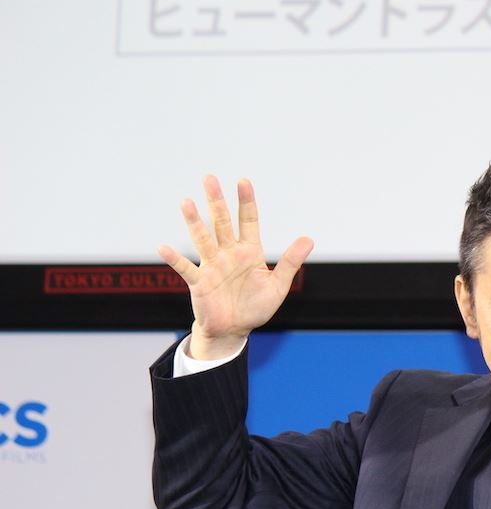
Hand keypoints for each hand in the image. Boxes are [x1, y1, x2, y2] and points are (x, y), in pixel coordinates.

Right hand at [158, 176, 312, 358]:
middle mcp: (229, 254)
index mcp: (249, 252)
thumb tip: (308, 239)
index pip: (248, 221)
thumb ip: (290, 262)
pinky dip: (175, 259)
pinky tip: (164, 248)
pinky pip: (186, 269)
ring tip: (186, 202)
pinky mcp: (199, 282)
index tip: (243, 181)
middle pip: (222, 223)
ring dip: (194, 222)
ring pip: (203, 239)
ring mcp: (212, 266)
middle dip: (216, 202)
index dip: (246, 202)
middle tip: (209, 178)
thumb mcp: (278, 285)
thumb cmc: (256, 307)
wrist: (234, 329)